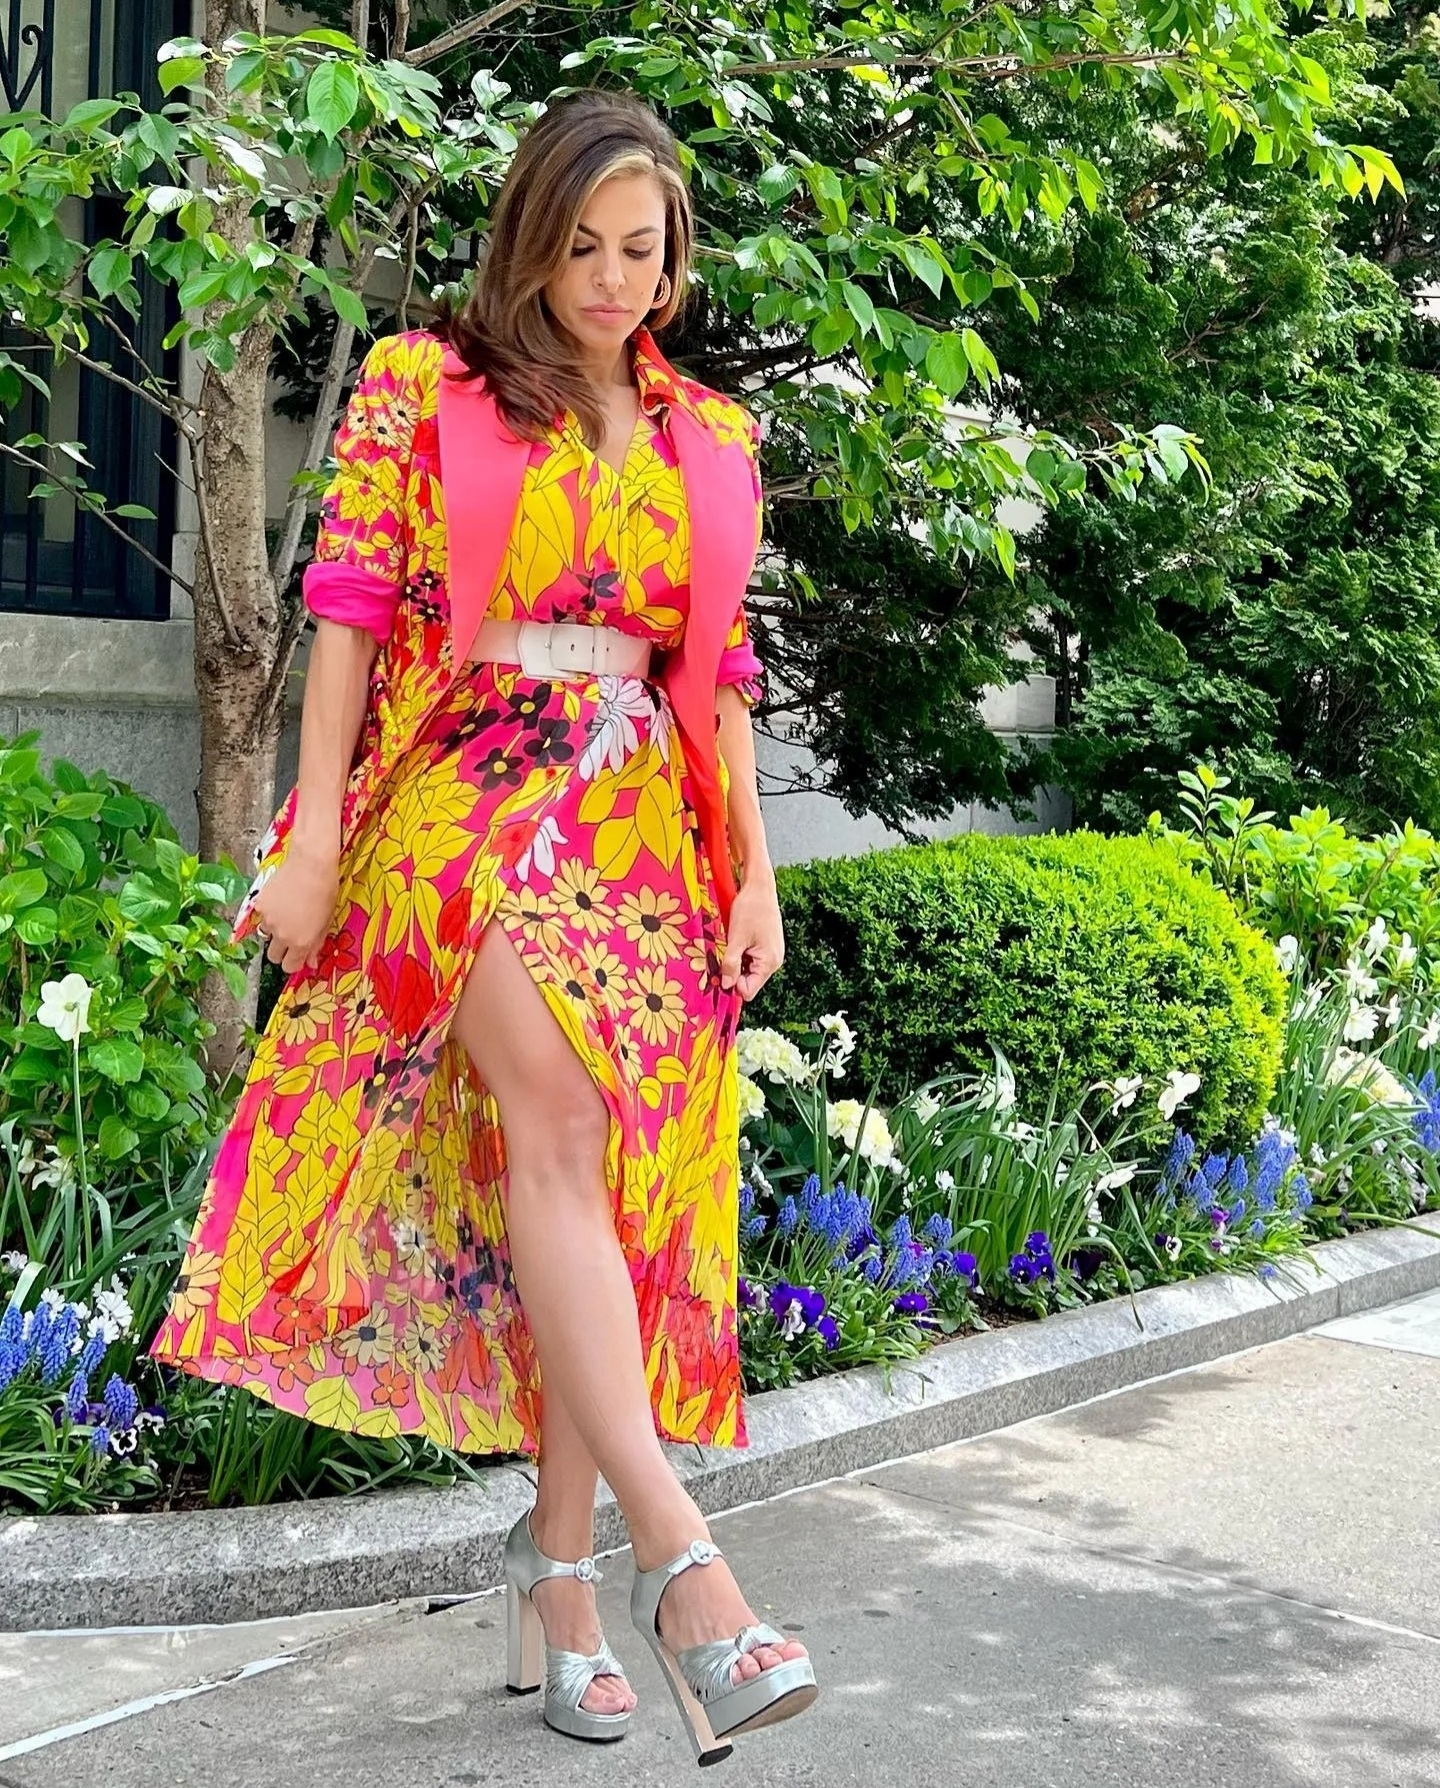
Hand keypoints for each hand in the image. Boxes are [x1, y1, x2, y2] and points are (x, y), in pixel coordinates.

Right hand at [252, 846, 340, 976]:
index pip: (289, 967)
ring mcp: (268, 920)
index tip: (297, 954)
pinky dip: (269, 913)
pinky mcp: (259, 905)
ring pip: (266, 935)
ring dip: (274, 930)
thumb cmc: (325, 891)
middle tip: (291, 936)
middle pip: (273, 956)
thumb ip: (316, 944)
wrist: (310, 864)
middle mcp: (282, 935)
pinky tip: (280, 900)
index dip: (294, 962)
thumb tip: (311, 963)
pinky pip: (262, 917)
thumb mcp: (326, 921)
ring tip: (287, 912)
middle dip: (281, 950)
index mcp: (301, 943)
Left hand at [719, 871, 783, 1001]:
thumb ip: (731, 964)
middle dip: (732, 973)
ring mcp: (771, 953)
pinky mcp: (766, 946)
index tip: (718, 971)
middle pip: (748, 981)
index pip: (748, 990)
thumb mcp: (736, 938)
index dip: (732, 985)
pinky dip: (740, 954)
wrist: (760, 886)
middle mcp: (774, 961)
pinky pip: (751, 959)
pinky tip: (735, 940)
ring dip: (735, 962)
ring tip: (729, 944)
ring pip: (748, 970)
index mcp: (769, 962)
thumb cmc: (750, 909)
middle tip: (720, 956)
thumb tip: (726, 986)